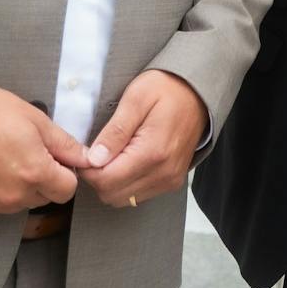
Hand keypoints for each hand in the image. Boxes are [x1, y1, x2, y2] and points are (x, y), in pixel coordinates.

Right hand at [0, 88, 87, 216]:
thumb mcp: (38, 121)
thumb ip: (65, 145)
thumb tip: (87, 158)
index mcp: (35, 173)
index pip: (67, 190)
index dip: (65, 174)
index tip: (56, 160)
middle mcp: (13, 196)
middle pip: (43, 197)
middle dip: (42, 180)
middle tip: (28, 153)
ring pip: (18, 203)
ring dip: (19, 187)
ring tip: (4, 158)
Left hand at [79, 70, 206, 208]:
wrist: (198, 90)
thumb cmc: (167, 88)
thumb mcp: (136, 98)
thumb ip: (115, 130)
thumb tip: (94, 159)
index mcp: (154, 151)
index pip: (105, 181)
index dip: (88, 168)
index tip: (88, 151)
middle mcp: (164, 172)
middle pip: (111, 194)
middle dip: (98, 176)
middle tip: (101, 150)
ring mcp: (170, 179)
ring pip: (123, 199)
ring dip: (112, 181)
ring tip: (117, 152)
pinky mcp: (172, 181)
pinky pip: (138, 195)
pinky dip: (127, 183)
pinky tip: (130, 159)